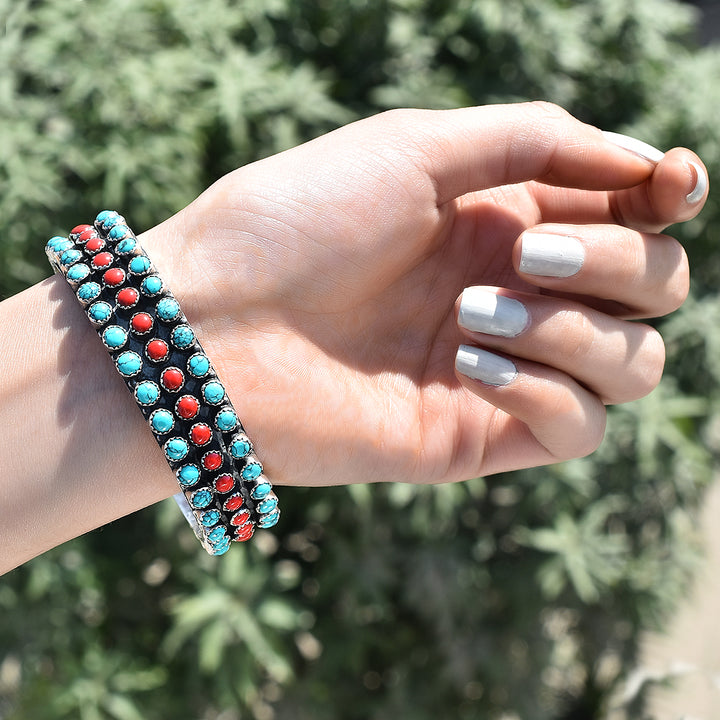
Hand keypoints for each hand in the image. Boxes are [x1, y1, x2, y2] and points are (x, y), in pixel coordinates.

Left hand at [143, 102, 705, 486]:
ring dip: (575, 329)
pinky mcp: (477, 436)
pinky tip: (469, 364)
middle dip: (615, 264)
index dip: (668, 199)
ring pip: (631, 363)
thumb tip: (643, 163)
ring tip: (473, 315)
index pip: (632, 216)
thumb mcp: (415, 149)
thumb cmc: (295, 222)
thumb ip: (533, 142)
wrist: (210, 327)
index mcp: (503, 220)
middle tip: (523, 257)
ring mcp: (501, 369)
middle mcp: (513, 294)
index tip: (670, 184)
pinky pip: (578, 428)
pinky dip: (546, 391)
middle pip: (652, 288)